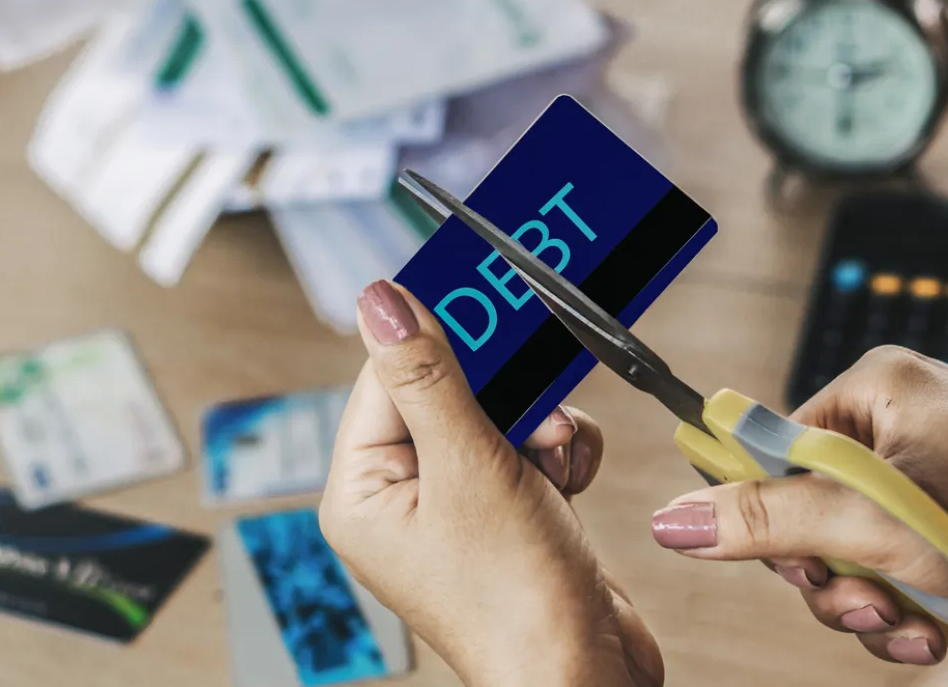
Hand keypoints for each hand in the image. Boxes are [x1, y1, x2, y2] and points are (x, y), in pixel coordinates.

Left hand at [319, 280, 662, 686]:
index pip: (384, 376)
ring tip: (555, 454)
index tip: (483, 299)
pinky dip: (557, 452)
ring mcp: (456, 508)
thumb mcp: (470, 467)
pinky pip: (525, 448)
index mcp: (363, 492)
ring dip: (539, 422)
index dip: (437, 338)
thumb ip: (429, 375)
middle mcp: (401, 499)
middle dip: (503, 392)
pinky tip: (570, 479)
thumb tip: (381, 300)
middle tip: (532, 390)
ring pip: (496, 415)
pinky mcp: (505, 514)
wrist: (584, 675)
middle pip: (446, 390)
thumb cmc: (516, 603)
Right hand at [650, 346, 947, 664]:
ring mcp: (924, 481)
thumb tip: (669, 520)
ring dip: (865, 603)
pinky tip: (931, 631)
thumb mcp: (872, 523)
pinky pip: (887, 571)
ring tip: (909, 622)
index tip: (790, 559)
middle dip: (830, 574)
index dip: (771, 512)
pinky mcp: (947, 530)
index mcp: (874, 390)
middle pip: (805, 511)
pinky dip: (901, 610)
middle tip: (863, 599)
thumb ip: (766, 521)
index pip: (774, 447)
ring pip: (844, 554)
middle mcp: (895, 427)